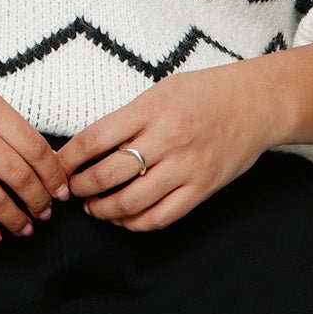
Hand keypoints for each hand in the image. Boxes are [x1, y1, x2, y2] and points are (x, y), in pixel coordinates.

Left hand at [54, 61, 290, 229]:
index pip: (94, 139)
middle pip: (108, 174)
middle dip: (81, 188)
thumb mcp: (160, 90)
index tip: (55, 168)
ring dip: (104, 210)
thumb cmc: (205, 93)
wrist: (257, 103)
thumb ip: (128, 117)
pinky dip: (135, 223)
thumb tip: (88, 147)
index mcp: (151, 109)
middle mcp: (167, 138)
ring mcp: (186, 166)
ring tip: (93, 208)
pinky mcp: (203, 188)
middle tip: (70, 191)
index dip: (67, 159)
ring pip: (132, 201)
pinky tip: (124, 217)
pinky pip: (161, 216)